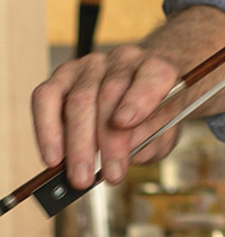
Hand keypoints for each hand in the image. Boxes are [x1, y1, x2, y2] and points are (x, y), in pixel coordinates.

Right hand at [32, 4, 224, 191]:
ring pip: (78, 100)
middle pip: (110, 94)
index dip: (139, 98)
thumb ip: (153, 140)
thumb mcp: (167, 128)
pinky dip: (47, 130)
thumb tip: (127, 155)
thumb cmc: (156, 110)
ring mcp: (90, 66)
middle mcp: (124, 60)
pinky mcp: (63, 75)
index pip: (153, 74)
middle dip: (108, 140)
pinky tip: (53, 157)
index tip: (125, 123)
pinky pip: (46, 98)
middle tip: (110, 175)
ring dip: (78, 144)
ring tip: (80, 176)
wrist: (142, 87)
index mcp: (158, 67)